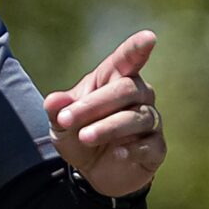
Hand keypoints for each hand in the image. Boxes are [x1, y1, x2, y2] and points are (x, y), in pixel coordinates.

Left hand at [47, 30, 162, 198]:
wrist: (93, 171)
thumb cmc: (79, 133)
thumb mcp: (61, 123)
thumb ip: (57, 110)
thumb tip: (52, 102)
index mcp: (115, 79)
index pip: (128, 59)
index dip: (137, 48)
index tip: (148, 37)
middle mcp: (139, 95)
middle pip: (125, 89)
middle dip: (94, 105)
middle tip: (66, 120)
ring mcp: (150, 121)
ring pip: (136, 117)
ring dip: (108, 127)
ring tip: (84, 137)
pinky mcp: (157, 147)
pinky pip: (149, 144)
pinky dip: (131, 148)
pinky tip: (116, 153)